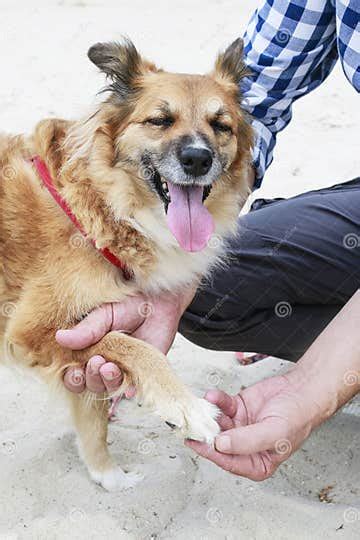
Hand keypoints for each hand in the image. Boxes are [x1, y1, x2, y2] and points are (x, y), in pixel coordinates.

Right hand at [57, 288, 196, 393]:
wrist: (158, 302)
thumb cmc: (128, 305)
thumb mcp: (104, 313)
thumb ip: (86, 329)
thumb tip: (60, 338)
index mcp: (86, 350)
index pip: (71, 372)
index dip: (71, 376)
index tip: (75, 369)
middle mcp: (101, 364)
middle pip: (87, 384)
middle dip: (89, 378)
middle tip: (96, 363)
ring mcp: (121, 371)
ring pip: (107, 388)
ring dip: (107, 382)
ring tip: (111, 368)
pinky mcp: (140, 375)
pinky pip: (132, 390)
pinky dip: (128, 390)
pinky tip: (129, 386)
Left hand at [186, 373, 317, 480]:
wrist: (302, 390)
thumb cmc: (297, 416)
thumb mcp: (273, 433)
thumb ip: (246, 441)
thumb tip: (221, 445)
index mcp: (257, 463)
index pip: (229, 462)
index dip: (212, 453)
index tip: (199, 443)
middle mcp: (245, 447)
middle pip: (218, 444)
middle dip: (206, 432)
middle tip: (193, 424)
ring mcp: (239, 427)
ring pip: (217, 424)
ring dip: (210, 414)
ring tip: (205, 405)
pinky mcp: (237, 409)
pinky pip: (221, 407)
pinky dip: (216, 400)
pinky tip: (213, 396)